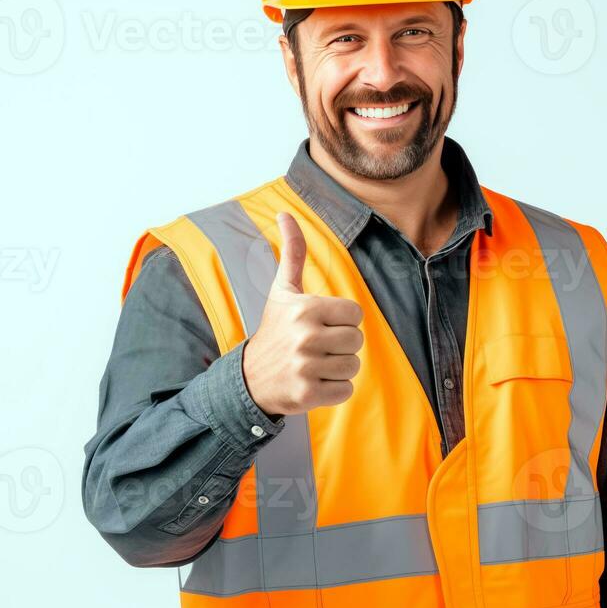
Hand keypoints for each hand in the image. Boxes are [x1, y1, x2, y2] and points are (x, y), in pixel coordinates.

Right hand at [241, 211, 363, 416]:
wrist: (250, 378)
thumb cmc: (274, 329)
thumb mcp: (282, 290)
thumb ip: (293, 252)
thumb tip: (285, 213)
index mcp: (305, 309)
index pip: (356, 315)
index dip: (343, 321)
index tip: (321, 325)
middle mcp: (305, 336)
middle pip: (356, 341)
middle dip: (342, 345)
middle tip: (317, 347)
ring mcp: (306, 367)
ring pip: (354, 366)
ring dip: (339, 368)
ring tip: (316, 364)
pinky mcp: (308, 394)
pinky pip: (346, 390)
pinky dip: (335, 390)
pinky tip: (314, 382)